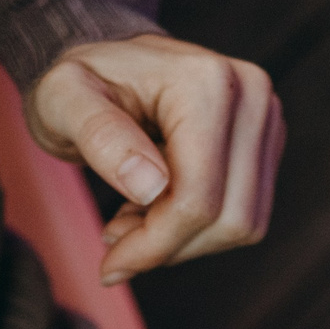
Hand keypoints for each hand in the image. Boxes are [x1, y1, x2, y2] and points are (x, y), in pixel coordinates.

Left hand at [25, 34, 285, 284]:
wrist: (106, 64)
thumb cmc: (79, 83)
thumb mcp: (63, 100)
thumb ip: (100, 136)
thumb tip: (151, 187)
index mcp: (208, 82)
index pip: (198, 197)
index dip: (155, 244)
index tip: (110, 264)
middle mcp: (252, 96)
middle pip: (229, 219)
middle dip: (168, 245)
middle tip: (117, 239)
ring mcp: (266, 120)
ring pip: (243, 225)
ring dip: (183, 241)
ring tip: (132, 219)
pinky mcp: (266, 144)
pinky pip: (245, 215)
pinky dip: (198, 229)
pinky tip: (156, 208)